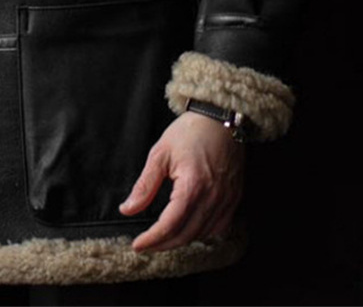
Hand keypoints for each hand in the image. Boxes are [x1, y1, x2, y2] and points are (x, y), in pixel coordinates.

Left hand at [119, 110, 244, 251]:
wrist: (220, 119)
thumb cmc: (190, 132)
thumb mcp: (160, 153)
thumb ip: (145, 185)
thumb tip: (127, 209)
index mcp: (192, 186)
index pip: (170, 225)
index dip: (152, 239)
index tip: (137, 245)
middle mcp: (213, 198)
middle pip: (186, 235)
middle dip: (163, 244)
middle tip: (146, 244)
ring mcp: (227, 200)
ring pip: (202, 235)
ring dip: (181, 240)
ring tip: (164, 237)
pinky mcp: (234, 199)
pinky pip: (219, 228)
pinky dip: (202, 234)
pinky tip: (189, 228)